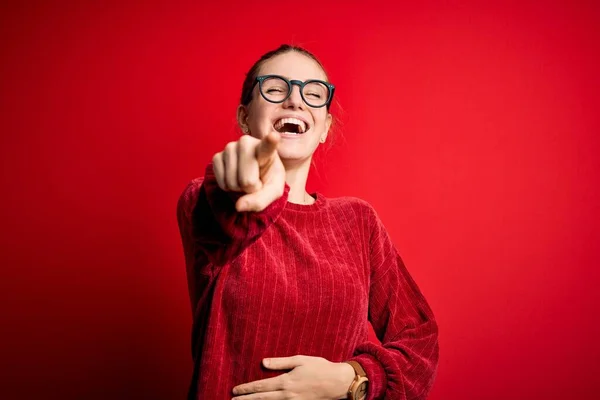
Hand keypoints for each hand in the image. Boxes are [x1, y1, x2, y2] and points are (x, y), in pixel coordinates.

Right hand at [212, 132, 285, 211]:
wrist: (252, 176)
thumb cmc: (267, 180)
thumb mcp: (273, 192)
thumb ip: (260, 201)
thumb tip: (238, 206)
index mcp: (266, 149)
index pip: (268, 146)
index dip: (270, 142)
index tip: (273, 137)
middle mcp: (246, 143)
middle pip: (246, 180)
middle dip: (250, 189)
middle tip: (255, 182)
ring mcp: (229, 148)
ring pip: (232, 183)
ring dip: (238, 189)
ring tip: (244, 179)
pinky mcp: (217, 157)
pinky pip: (221, 182)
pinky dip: (228, 187)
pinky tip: (234, 178)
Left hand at [232, 355, 354, 399]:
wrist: (338, 383)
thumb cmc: (320, 368)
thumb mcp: (300, 360)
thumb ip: (280, 362)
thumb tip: (263, 362)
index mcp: (286, 382)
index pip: (261, 386)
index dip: (246, 389)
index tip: (235, 390)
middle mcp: (287, 395)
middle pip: (261, 399)